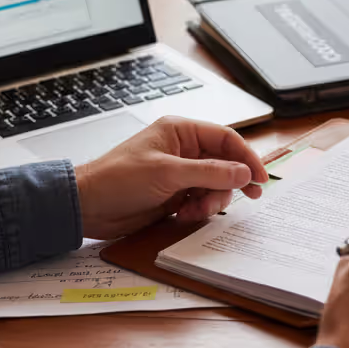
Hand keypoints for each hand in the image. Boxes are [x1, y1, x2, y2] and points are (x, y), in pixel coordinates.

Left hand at [74, 116, 268, 239]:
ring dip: (212, 201)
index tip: (260, 178)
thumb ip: (209, 173)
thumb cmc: (118, 179)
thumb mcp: (168, 174)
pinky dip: (198, 211)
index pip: (226, 139)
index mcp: (181, 132)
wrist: (88, 206)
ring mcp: (179, 173)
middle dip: (231, 183)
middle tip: (248, 197)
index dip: (247, 157)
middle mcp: (183, 150)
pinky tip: (182, 216)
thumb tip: (243, 173)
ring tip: (195, 211)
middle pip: (225, 164)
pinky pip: (201, 201)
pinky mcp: (174, 195)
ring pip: (215, 186)